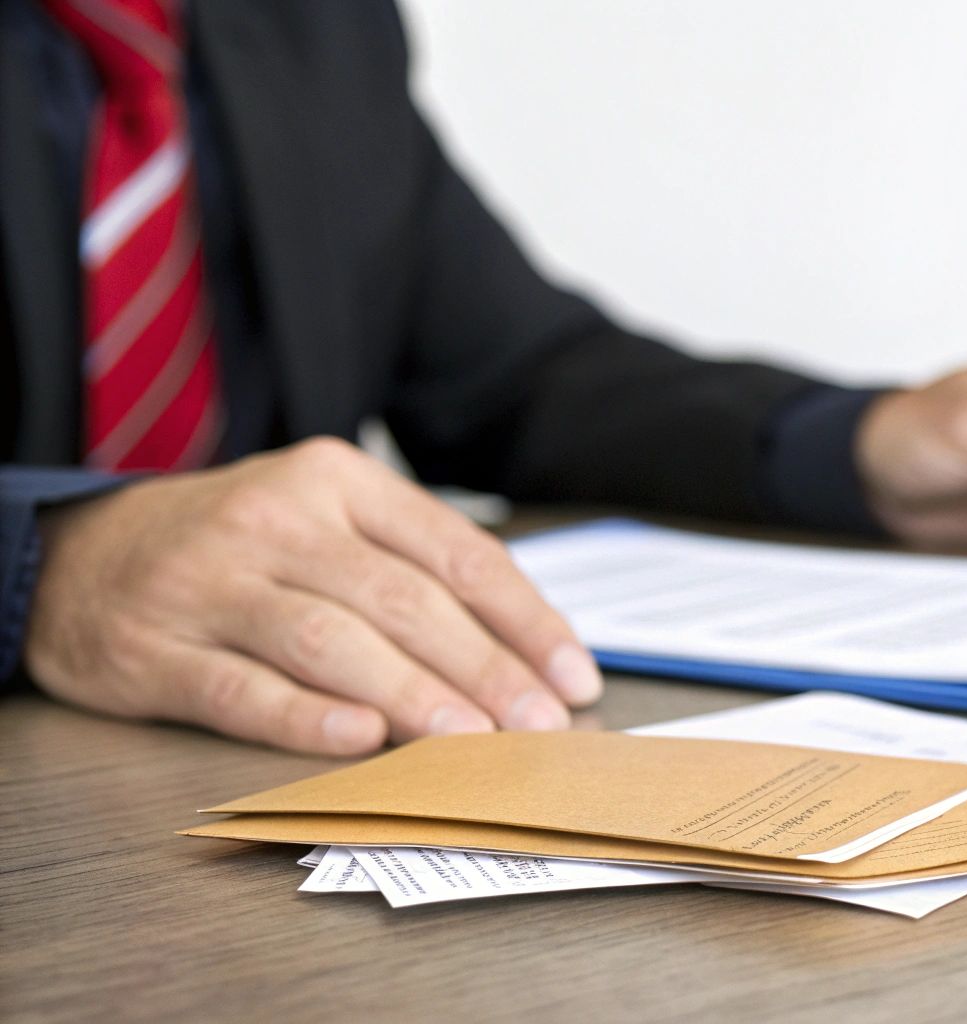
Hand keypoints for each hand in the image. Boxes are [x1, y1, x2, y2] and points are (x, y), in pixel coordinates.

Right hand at [23, 437, 602, 754]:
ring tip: (474, 741)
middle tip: (538, 726)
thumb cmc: (240, 547)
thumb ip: (414, 570)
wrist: (78, 554)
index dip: (524, 620)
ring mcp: (211, 583)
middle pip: (404, 599)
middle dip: (486, 668)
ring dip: (413, 696)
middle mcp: (277, 520)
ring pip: (332, 640)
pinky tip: (361, 741)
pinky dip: (304, 717)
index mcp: (338, 480)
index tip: (574, 678)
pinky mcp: (154, 649)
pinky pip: (241, 688)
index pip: (457, 551)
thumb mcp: (327, 522)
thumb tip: (525, 654)